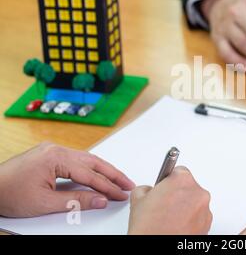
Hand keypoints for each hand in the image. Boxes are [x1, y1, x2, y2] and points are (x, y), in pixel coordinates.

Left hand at [0, 142, 134, 217]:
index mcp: (55, 157)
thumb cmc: (9, 194)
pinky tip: (97, 174)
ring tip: (118, 180)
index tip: (120, 194)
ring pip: (86, 158)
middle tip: (128, 184)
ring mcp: (52, 149)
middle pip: (92, 161)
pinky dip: (89, 168)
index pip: (89, 174)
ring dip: (103, 170)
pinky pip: (76, 159)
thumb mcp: (45, 203)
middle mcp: (55, 149)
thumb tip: (101, 200)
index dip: (108, 186)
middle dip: (112, 174)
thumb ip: (76, 201)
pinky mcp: (49, 154)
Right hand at [128, 166, 211, 234]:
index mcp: (182, 180)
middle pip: (188, 186)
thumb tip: (149, 191)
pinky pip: (199, 216)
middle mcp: (197, 192)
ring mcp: (205, 209)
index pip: (178, 171)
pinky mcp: (207, 224)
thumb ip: (147, 188)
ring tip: (169, 219)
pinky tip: (176, 226)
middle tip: (164, 205)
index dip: (169, 180)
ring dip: (185, 207)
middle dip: (178, 194)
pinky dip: (190, 219)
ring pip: (195, 202)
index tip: (166, 184)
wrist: (156, 246)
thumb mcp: (138, 198)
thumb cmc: (149, 227)